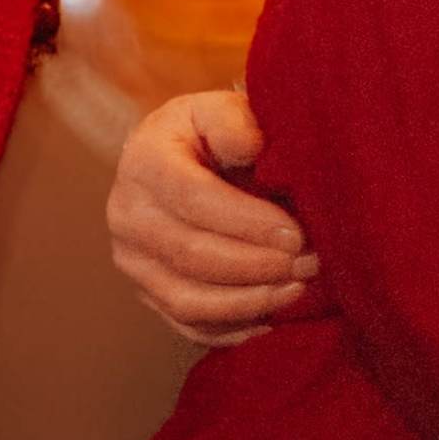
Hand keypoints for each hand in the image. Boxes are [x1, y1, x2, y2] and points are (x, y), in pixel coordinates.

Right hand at [106, 89, 314, 344]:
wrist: (183, 158)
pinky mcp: (147, 292)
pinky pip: (187, 325)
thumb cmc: (212, 132)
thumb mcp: (222, 110)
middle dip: (258, 265)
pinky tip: (273, 317)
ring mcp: (132, 260)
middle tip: (311, 262)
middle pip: (191, 255)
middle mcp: (126, 214)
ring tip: (299, 288)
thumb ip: (235, 122)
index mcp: (143, 161)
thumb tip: (250, 146)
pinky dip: (232, 329)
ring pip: (188, 300)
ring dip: (250, 301)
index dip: (248, 223)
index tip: (297, 234)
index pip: (194, 199)